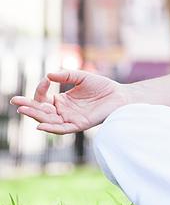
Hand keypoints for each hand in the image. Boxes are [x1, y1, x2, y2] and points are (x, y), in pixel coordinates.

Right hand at [10, 69, 132, 134]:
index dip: (40, 90)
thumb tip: (48, 75)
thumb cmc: (102, 86)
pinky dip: (51, 128)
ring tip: (23, 109)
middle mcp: (64, 112)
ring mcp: (70, 119)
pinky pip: (62, 129)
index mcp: (62, 101)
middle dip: (28, 106)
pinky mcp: (79, 125)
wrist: (120, 95)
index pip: (43, 98)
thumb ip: (66, 76)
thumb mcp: (82, 77)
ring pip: (49, 120)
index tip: (45, 79)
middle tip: (15, 101)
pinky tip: (40, 125)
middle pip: (41, 111)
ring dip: (35, 116)